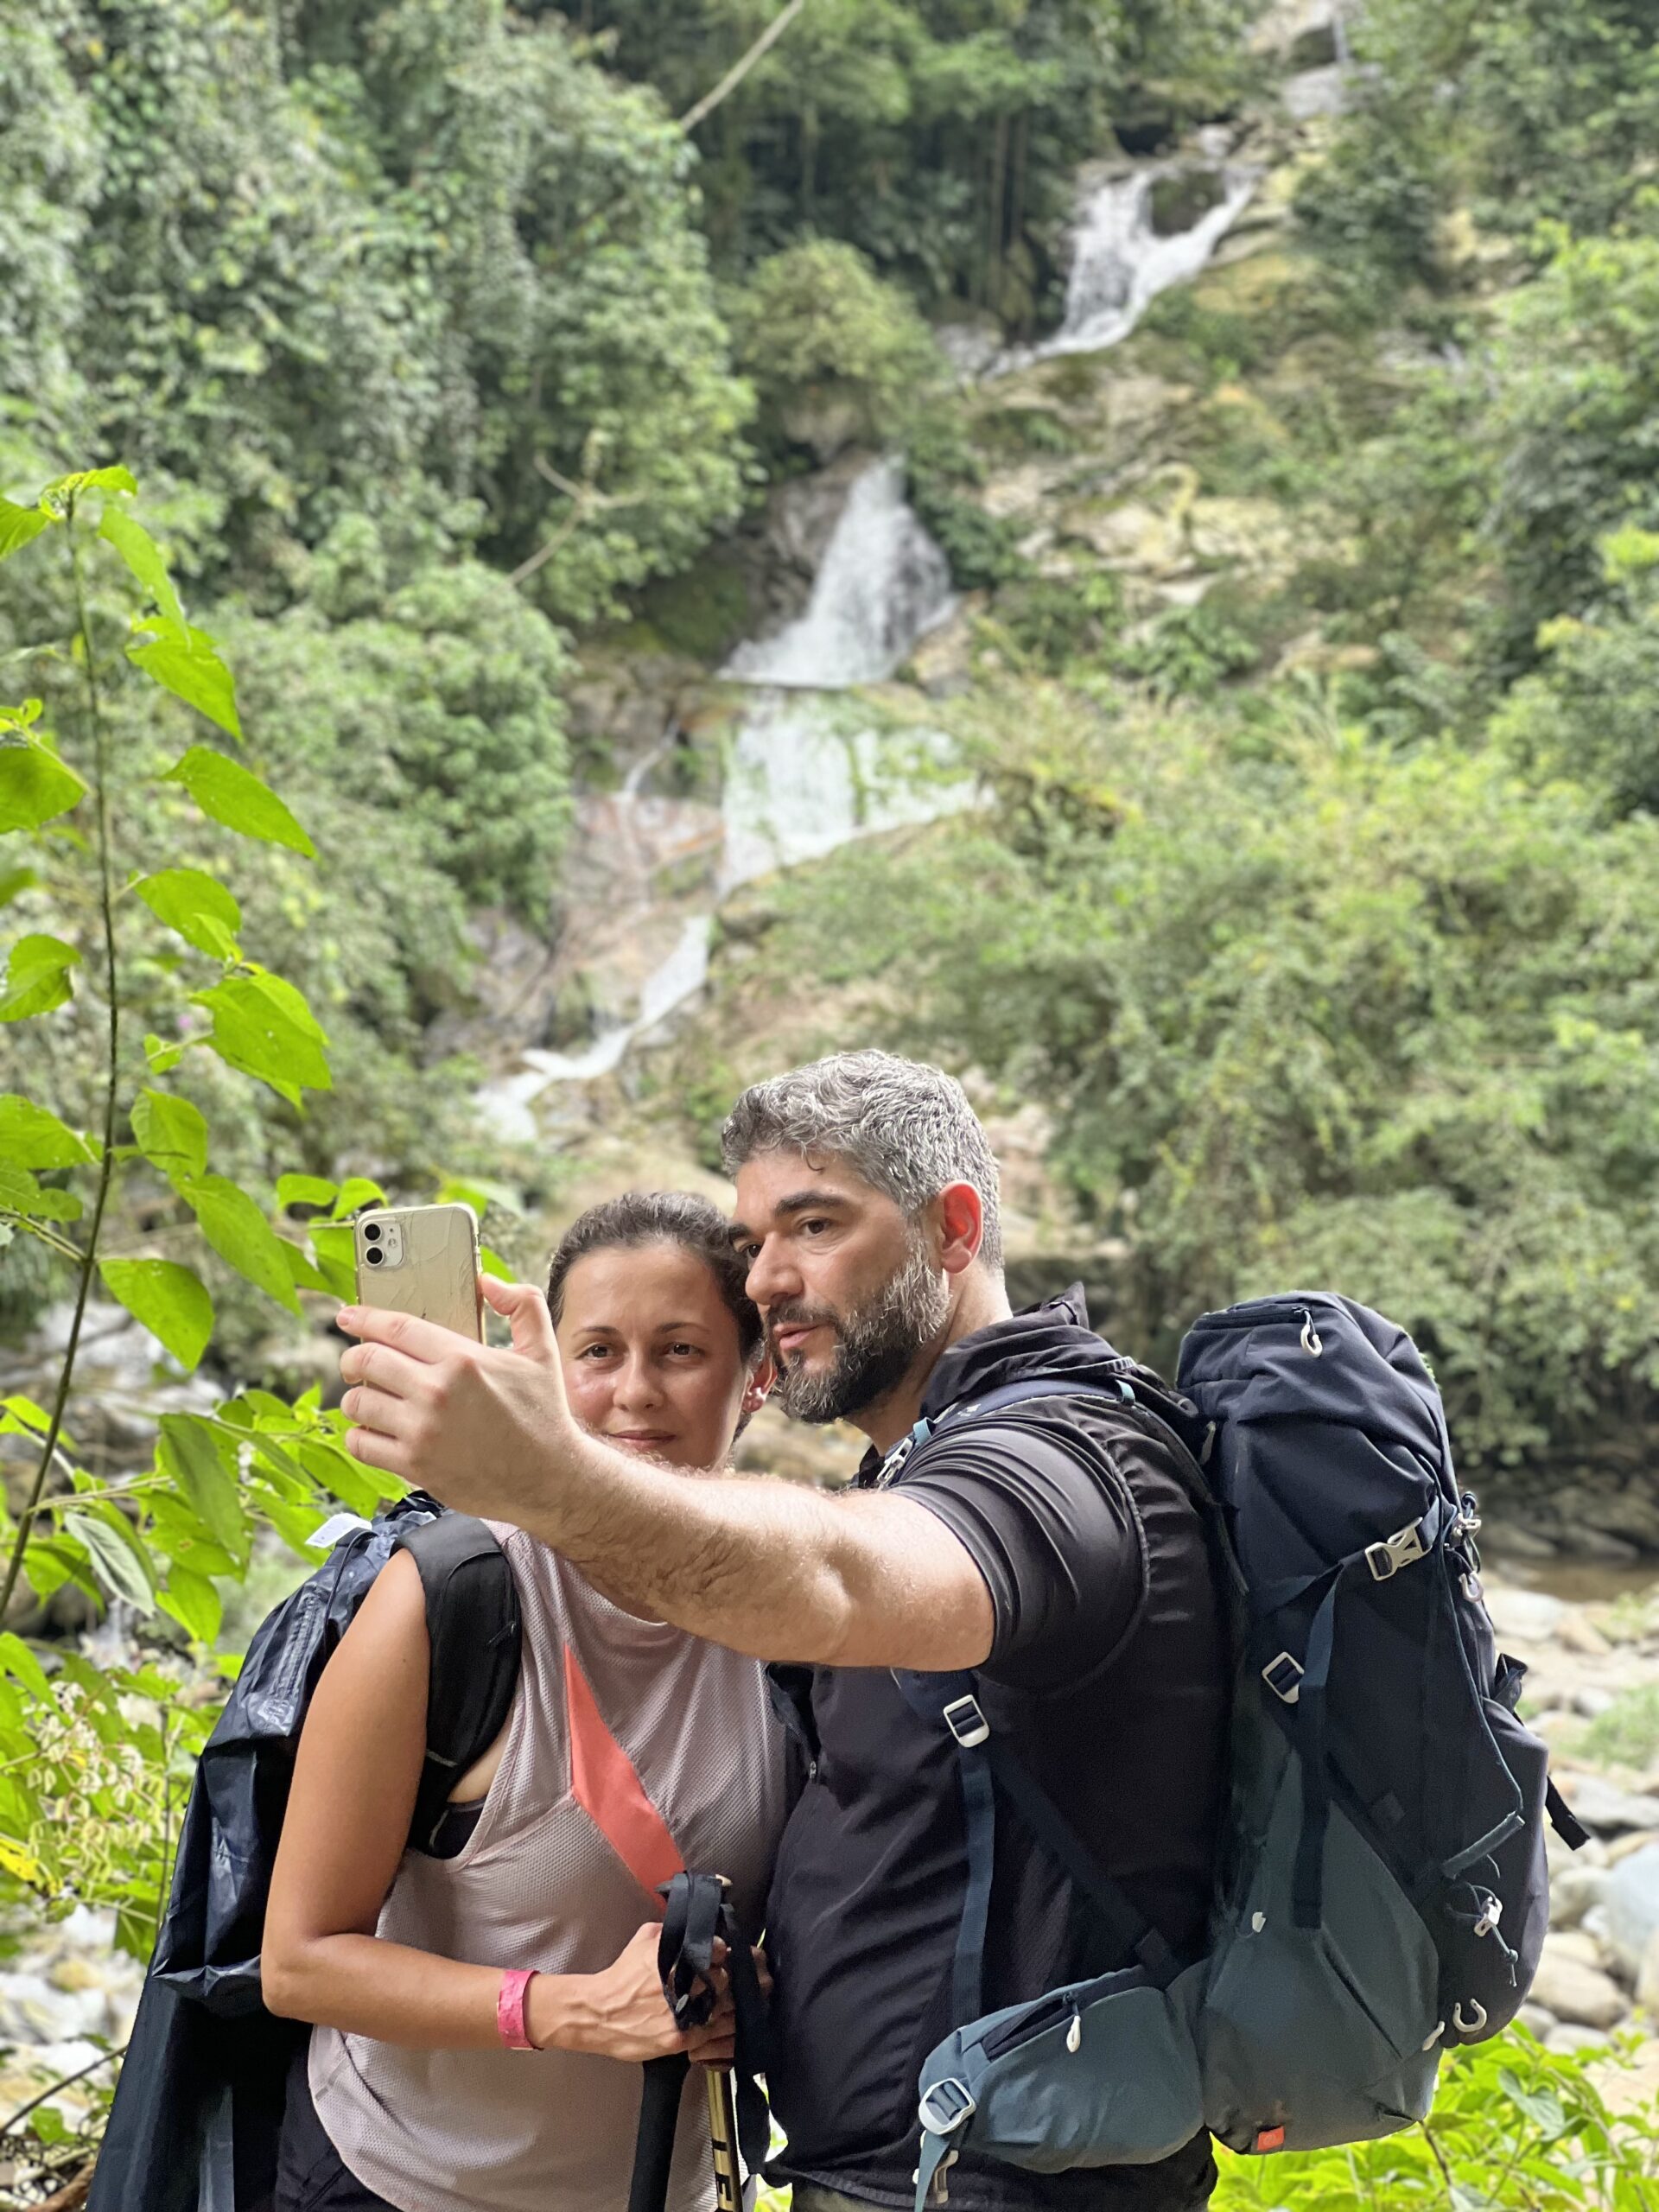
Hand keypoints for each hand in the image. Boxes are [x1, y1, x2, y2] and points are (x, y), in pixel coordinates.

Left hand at [337, 1277, 579, 1526]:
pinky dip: (359, 1435)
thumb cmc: (543, 1415)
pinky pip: (361, 1444)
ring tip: (368, 1398)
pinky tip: (373, 1431)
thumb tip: (487, 1282)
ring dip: (355, 1397)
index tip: (348, 1315)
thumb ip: (522, 1304)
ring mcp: (422, 1431)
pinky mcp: (414, 1466)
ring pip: (357, 1403)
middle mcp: (437, 1392)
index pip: (396, 1328)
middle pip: (366, 1360)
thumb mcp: (542, 1351)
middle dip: (352, 1357)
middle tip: (355, 1361)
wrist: (548, 1478)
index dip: (364, 1317)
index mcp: (463, 1359)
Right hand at [527, 1925, 732, 2062]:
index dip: (720, 1953)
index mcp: (675, 1957)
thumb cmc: (622, 1975)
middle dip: (721, 1979)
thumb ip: (672, 1931)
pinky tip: (702, 2020)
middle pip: (723, 1979)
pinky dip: (710, 2026)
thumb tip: (694, 1928)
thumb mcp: (644, 1939)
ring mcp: (682, 2014)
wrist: (598, 2012)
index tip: (716, 1957)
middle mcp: (681, 1984)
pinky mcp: (680, 2039)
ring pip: (721, 2007)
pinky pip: (709, 2031)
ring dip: (719, 2004)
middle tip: (714, 1981)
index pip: (718, 1951)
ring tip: (708, 2002)